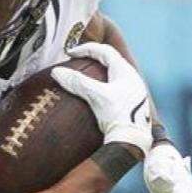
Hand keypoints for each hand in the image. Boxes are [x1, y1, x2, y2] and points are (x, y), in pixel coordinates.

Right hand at [51, 42, 152, 156]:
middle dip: (94, 58)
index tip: (70, 53)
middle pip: (112, 61)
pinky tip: (97, 97)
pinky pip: (117, 88)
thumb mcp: (96, 97)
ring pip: (115, 75)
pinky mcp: (133, 106)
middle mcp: (133, 79)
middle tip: (78, 61)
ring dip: (100, 72)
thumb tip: (56, 72)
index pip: (105, 51)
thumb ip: (77, 82)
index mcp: (126, 72)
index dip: (86, 49)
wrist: (133, 143)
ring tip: (86, 78)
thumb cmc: (118, 117)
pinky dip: (104, 86)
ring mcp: (135, 92)